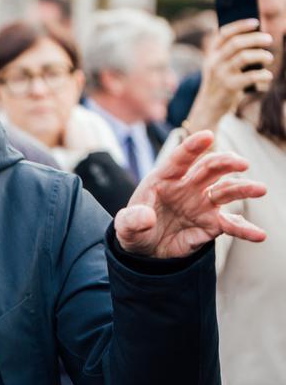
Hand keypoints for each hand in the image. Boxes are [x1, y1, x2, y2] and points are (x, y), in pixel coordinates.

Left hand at [115, 131, 266, 257]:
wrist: (145, 249)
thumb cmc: (134, 228)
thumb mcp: (125, 226)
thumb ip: (131, 220)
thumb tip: (146, 217)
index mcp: (164, 179)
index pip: (179, 159)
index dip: (192, 146)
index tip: (207, 135)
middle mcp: (187, 187)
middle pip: (209, 169)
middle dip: (225, 163)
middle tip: (240, 163)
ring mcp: (202, 204)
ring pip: (225, 191)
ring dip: (242, 189)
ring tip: (259, 189)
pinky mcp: (211, 224)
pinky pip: (231, 225)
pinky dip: (245, 229)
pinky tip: (259, 235)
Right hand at [183, 19, 274, 132]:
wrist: (209, 106)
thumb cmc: (220, 82)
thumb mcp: (219, 65)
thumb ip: (230, 53)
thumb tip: (257, 38)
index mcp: (211, 54)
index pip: (224, 33)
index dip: (240, 25)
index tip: (256, 22)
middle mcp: (214, 62)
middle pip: (237, 43)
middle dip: (255, 38)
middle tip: (269, 39)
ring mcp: (221, 74)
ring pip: (244, 57)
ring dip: (261, 55)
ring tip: (269, 58)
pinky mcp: (230, 87)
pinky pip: (251, 76)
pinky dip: (264, 75)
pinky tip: (267, 75)